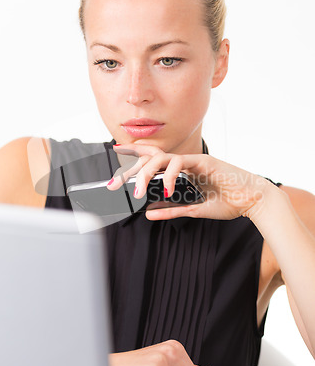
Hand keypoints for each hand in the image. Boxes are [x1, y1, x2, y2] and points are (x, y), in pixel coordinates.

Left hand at [108, 143, 273, 220]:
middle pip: (152, 157)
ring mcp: (194, 160)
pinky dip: (170, 176)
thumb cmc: (228, 202)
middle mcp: (185, 162)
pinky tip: (166, 189)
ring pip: (162, 157)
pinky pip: (180, 163)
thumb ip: (172, 210)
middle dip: (130, 168)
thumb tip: (149, 212)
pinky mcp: (204, 161)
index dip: (135, 155)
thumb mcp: (194, 209)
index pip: (154, 159)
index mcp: (183, 171)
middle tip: (113, 183)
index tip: (116, 153)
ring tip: (136, 191)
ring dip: (146, 173)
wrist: (252, 201)